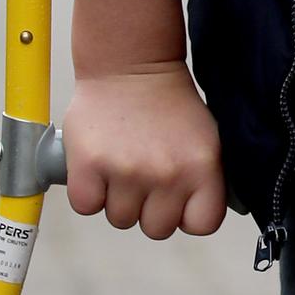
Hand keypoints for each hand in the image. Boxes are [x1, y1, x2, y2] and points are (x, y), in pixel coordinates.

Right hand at [62, 62, 226, 238]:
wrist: (130, 65)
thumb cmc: (168, 104)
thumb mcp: (207, 139)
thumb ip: (207, 180)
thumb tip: (202, 216)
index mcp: (202, 167)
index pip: (202, 224)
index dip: (187, 215)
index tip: (179, 200)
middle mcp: (167, 174)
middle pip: (156, 229)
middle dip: (148, 208)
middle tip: (144, 176)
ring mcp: (127, 171)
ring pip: (120, 219)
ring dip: (117, 198)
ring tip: (121, 165)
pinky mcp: (90, 165)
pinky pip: (86, 205)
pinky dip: (88, 192)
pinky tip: (99, 167)